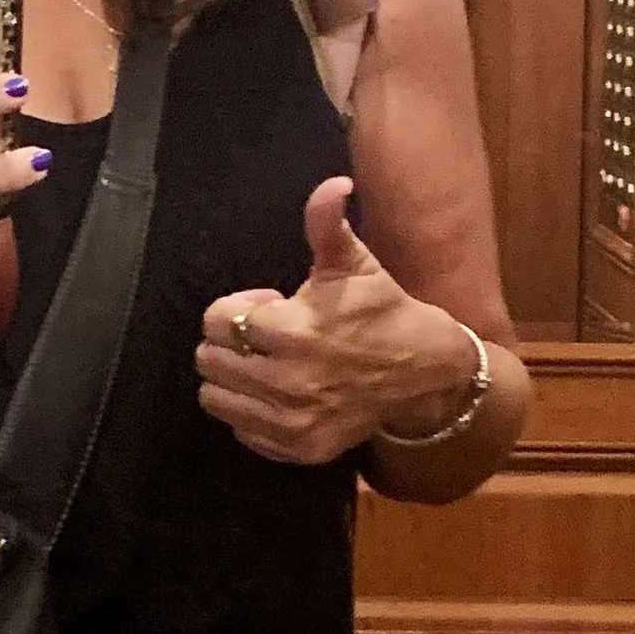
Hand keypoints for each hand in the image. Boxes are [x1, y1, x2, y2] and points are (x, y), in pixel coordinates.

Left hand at [196, 177, 476, 465]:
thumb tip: (332, 185)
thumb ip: (327, 224)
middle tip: (266, 338)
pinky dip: (252, 412)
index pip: (216, 320)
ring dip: (233, 378)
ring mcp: (292, 421)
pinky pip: (241, 431)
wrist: (425, 372)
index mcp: (293, 331)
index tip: (269, 306)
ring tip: (267, 364)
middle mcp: (287, 381)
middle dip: (230, 342)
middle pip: (209, 360)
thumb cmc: (381, 311)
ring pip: (215, 398)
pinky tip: (281, 393)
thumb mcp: (353, 264)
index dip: (238, 308)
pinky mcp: (298, 448)